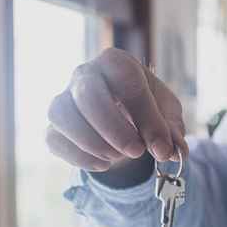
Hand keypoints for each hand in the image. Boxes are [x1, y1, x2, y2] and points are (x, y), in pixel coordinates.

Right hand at [47, 48, 187, 170]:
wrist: (125, 118)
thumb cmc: (147, 109)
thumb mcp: (167, 115)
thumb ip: (171, 131)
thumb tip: (173, 152)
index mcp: (117, 62)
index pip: (127, 82)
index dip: (146, 118)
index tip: (161, 147)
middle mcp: (85, 74)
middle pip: (88, 94)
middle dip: (114, 129)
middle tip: (137, 151)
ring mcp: (64, 98)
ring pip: (63, 115)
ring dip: (94, 143)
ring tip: (119, 156)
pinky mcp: (53, 125)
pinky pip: (55, 139)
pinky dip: (80, 157)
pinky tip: (104, 164)